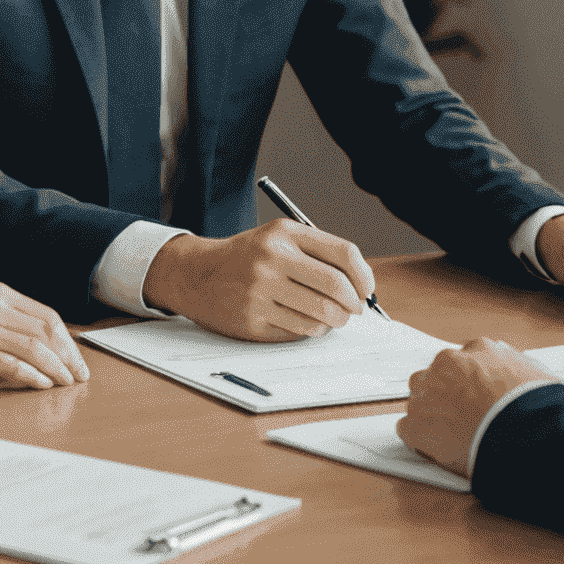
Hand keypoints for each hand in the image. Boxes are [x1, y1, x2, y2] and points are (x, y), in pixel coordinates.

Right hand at [0, 283, 89, 387]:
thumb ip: (0, 315)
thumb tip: (33, 340)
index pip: (46, 315)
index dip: (68, 339)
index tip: (77, 358)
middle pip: (46, 331)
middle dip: (69, 356)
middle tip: (80, 375)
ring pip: (34, 348)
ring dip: (56, 368)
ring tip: (66, 384)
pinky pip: (10, 364)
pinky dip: (31, 376)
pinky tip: (42, 385)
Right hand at [141, 221, 375, 340]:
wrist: (197, 273)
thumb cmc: (248, 256)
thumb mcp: (279, 238)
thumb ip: (318, 254)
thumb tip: (361, 286)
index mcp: (284, 233)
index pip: (343, 253)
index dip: (364, 276)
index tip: (367, 289)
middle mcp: (272, 258)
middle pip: (336, 286)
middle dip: (353, 304)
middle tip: (354, 309)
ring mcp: (260, 289)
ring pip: (321, 314)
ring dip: (335, 321)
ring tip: (332, 318)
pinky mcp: (252, 318)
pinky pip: (300, 330)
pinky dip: (313, 330)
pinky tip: (308, 322)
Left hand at [396, 340, 554, 474]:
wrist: (523, 435)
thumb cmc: (535, 407)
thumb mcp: (535, 372)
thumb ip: (518, 367)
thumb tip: (520, 371)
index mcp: (478, 349)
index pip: (464, 362)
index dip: (469, 385)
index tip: (476, 400)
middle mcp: (447, 364)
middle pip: (437, 377)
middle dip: (446, 396)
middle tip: (464, 419)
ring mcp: (427, 393)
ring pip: (420, 401)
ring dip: (432, 415)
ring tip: (454, 436)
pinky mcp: (416, 424)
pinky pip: (409, 430)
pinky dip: (421, 441)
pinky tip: (441, 450)